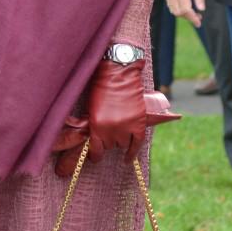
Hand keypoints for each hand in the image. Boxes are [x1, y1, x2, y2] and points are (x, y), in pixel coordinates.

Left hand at [51, 79, 180, 176]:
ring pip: (123, 145)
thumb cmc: (101, 87)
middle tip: (109, 132)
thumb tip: (95, 141)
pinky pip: (137, 144)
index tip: (96, 157)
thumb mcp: (92, 108)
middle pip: (110, 146)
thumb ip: (94, 125)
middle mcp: (111, 129)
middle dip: (108, 140)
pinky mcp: (139, 123)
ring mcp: (127, 127)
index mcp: (96, 125)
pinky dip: (133, 153)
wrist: (119, 72)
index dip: (96, 155)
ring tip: (119, 131)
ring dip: (121, 140)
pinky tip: (128, 158)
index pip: (96, 150)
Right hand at [163, 0, 205, 26]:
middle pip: (177, 11)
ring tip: (193, 13)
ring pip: (172, 8)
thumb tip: (201, 9)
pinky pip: (169, 2)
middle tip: (199, 18)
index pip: (185, 9)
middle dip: (188, 17)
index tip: (199, 23)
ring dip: (182, 14)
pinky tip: (186, 6)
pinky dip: (177, 7)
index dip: (192, 18)